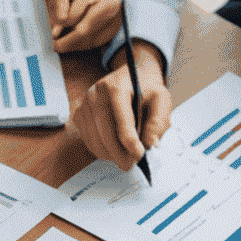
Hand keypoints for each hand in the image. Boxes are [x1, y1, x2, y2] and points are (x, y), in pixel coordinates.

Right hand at [70, 44, 171, 171]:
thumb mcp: (161, 100)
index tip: (139, 156)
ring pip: (94, 139)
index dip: (130, 142)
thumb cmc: (145, 89)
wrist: (130, 76)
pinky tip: (112, 147)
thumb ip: (159, 122)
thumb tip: (151, 144)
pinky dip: (99, 149)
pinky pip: (87, 139)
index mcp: (117, 86)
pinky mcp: (80, 113)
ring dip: (109, 153)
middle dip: (118, 153)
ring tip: (123, 156)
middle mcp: (96, 94)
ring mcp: (85, 104)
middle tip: (130, 164)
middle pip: (104, 132)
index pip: (121, 120)